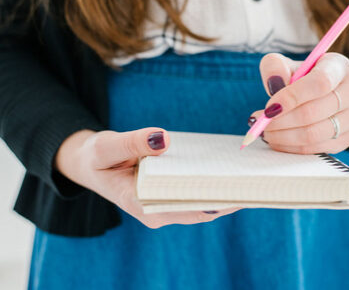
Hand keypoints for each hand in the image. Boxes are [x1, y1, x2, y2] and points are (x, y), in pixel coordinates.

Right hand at [55, 128, 240, 227]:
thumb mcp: (107, 146)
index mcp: (142, 204)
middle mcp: (158, 210)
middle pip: (201, 208)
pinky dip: (213, 181)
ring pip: (203, 201)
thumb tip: (163, 139)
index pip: (187, 210)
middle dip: (228, 196)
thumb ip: (132, 142)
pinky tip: (231, 167)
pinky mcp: (170, 194)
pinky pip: (197, 191)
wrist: (91, 163)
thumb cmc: (97, 157)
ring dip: (225, 190)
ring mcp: (166, 204)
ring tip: (251, 173)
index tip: (241, 192)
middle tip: (256, 178)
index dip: (216, 203)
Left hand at [249, 53, 348, 153]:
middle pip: (314, 112)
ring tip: (266, 132)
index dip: (292, 97)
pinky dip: (292, 147)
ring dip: (284, 136)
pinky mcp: (348, 138)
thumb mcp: (287, 64)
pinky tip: (278, 140)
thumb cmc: (303, 78)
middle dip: (281, 120)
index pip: (320, 83)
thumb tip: (273, 84)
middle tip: (261, 122)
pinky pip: (316, 148)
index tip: (269, 108)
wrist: (327, 95)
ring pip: (315, 134)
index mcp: (339, 66)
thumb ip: (275, 67)